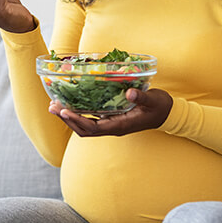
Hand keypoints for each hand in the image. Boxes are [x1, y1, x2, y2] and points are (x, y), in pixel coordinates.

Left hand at [48, 88, 172, 136]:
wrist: (168, 114)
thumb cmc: (160, 106)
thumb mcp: (153, 99)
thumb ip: (141, 96)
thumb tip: (129, 92)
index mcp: (120, 126)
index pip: (93, 127)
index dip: (76, 121)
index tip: (63, 111)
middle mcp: (113, 128)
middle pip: (84, 130)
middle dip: (67, 119)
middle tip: (52, 106)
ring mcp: (112, 125)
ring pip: (86, 127)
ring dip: (70, 118)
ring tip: (56, 106)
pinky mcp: (112, 119)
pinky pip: (92, 120)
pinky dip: (79, 114)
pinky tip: (72, 104)